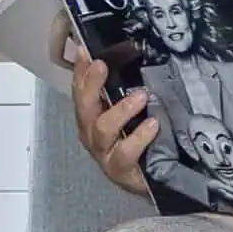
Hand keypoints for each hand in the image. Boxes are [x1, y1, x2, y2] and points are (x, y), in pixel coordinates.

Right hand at [71, 41, 154, 198]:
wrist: (152, 180)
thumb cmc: (139, 142)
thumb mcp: (131, 113)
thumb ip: (123, 90)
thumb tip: (125, 59)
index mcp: (91, 117)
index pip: (80, 90)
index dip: (80, 71)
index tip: (85, 51)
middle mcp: (92, 134)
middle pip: (84, 107)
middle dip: (91, 85)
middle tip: (101, 65)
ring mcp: (104, 153)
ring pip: (102, 129)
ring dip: (120, 110)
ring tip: (141, 96)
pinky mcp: (120, 170)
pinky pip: (125, 153)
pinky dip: (138, 137)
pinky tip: (152, 124)